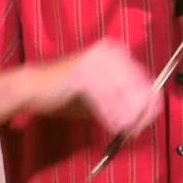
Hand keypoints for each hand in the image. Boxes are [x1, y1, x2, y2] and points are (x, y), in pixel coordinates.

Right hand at [31, 38, 160, 134]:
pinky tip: (112, 126)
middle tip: (137, 130)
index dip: (148, 102)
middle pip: (136, 84)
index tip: (148, 121)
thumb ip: (121, 104)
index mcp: (115, 52)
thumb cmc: (67, 93)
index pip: (142, 77)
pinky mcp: (83, 71)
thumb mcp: (101, 98)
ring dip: (126, 115)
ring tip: (125, 130)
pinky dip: (111, 115)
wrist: (34, 88)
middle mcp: (109, 51)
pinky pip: (104, 98)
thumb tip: (142, 119)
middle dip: (140, 111)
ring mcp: (96, 60)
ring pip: (122, 92)